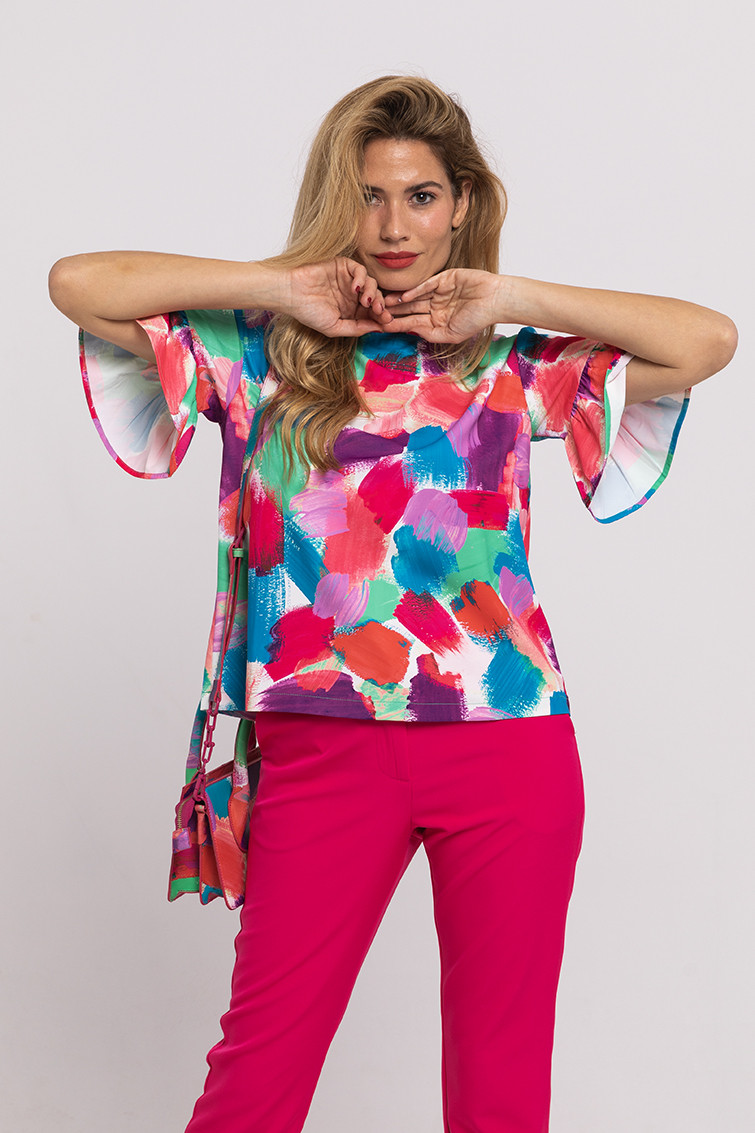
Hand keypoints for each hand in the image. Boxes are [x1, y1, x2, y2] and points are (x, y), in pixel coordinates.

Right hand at [280, 258, 393, 336]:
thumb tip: (380, 329)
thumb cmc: (308, 312)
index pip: (373, 313)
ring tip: (366, 302)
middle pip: (376, 297)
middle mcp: (352, 295)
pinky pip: (360, 269)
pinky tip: (356, 289)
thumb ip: (357, 328)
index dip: (382, 317)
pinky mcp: (342, 265)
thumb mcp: (335, 327)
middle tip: (380, 312)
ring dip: (373, 292)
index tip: (387, 322)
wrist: (291, 294)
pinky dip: (362, 278)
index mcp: (351, 310)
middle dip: (381, 305)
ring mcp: (348, 280)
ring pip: (372, 283)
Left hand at [382, 269, 505, 341]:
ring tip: (382, 304)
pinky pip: (426, 285)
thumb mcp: (451, 334)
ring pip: (415, 297)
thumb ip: (429, 333)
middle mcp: (436, 306)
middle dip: (393, 312)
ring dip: (399, 302)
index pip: (412, 323)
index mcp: (437, 321)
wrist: (496, 300)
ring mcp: (439, 292)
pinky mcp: (445, 278)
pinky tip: (402, 297)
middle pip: (410, 310)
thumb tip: (409, 331)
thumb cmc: (478, 319)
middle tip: (375, 314)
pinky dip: (415, 291)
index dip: (397, 325)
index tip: (381, 329)